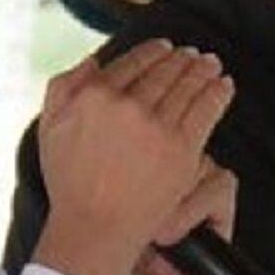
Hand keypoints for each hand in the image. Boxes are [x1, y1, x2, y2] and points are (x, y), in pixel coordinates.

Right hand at [33, 40, 233, 274]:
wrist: (94, 227)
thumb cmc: (70, 182)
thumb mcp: (49, 126)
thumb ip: (64, 86)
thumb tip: (93, 60)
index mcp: (93, 95)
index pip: (131, 62)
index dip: (153, 51)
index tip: (165, 47)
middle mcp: (126, 105)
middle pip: (162, 72)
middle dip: (181, 59)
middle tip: (192, 54)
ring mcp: (157, 126)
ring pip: (187, 87)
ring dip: (202, 70)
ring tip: (211, 63)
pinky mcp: (182, 149)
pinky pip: (206, 110)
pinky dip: (218, 93)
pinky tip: (225, 84)